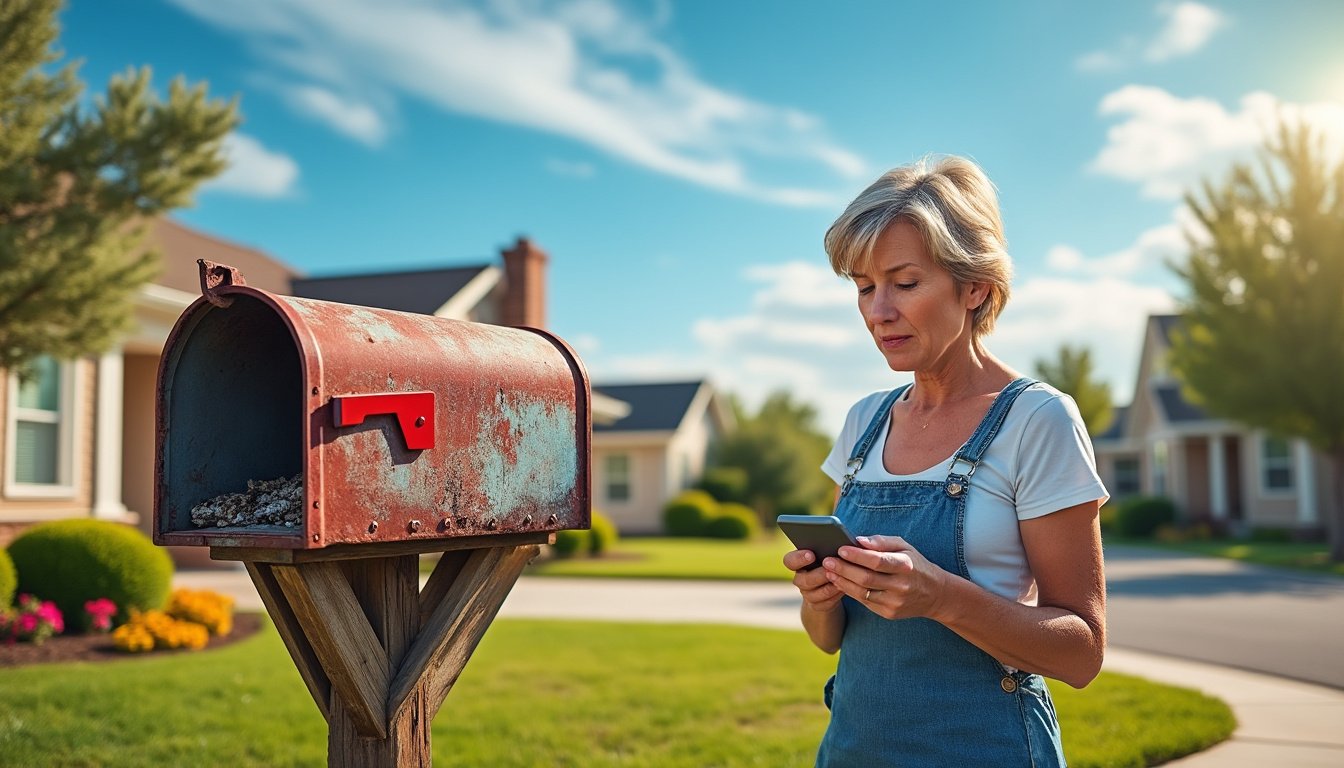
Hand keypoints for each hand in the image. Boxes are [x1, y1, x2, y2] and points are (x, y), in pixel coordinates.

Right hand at [783, 549, 845, 613]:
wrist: (832, 584)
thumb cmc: (831, 562)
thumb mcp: (828, 553)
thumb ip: (827, 549)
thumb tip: (838, 544)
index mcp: (798, 563)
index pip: (789, 561)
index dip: (798, 558)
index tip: (811, 554)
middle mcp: (800, 579)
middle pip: (801, 580)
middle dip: (817, 575)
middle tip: (829, 570)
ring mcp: (807, 593)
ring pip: (813, 594)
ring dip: (827, 587)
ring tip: (839, 580)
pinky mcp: (816, 605)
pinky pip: (824, 603)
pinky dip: (834, 596)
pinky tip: (843, 589)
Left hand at [822, 535, 949, 620]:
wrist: (935, 594)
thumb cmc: (914, 564)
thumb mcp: (905, 547)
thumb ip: (881, 542)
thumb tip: (858, 540)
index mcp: (906, 566)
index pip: (877, 561)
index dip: (857, 556)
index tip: (840, 549)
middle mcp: (901, 586)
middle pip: (866, 578)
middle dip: (843, 569)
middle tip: (826, 561)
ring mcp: (895, 602)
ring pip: (862, 593)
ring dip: (842, 581)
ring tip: (828, 571)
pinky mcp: (889, 613)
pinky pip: (865, 602)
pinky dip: (850, 591)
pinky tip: (840, 582)